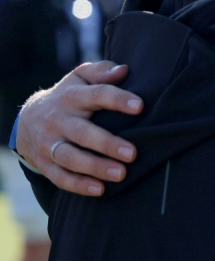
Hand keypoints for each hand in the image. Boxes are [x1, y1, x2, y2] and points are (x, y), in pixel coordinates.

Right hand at [16, 61, 142, 195]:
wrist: (29, 119)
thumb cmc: (70, 96)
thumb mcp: (80, 78)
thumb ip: (101, 72)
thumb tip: (123, 70)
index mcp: (72, 97)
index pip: (96, 95)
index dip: (117, 99)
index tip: (140, 105)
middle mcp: (59, 121)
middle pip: (82, 133)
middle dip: (107, 144)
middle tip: (133, 153)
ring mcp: (50, 143)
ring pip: (70, 157)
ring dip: (95, 167)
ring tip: (121, 174)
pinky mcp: (45, 163)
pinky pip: (60, 177)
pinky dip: (79, 185)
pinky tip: (100, 190)